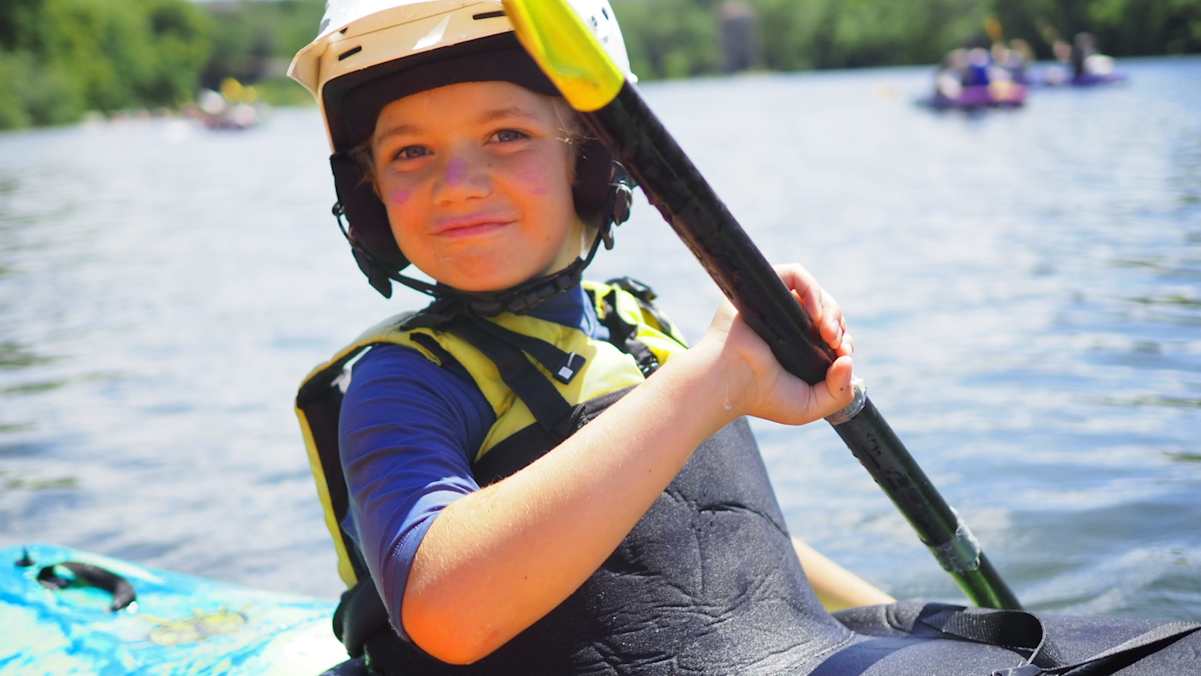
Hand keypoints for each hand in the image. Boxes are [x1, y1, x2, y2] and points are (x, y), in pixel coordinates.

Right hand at [695, 263, 854, 424]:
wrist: (729, 383)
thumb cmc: (761, 397)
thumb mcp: (810, 405)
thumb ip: (840, 392)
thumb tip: (850, 360)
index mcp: (797, 344)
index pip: (832, 330)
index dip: (844, 340)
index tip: (842, 355)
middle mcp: (787, 321)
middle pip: (827, 310)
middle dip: (839, 325)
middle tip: (836, 343)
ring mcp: (775, 304)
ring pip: (815, 292)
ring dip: (830, 310)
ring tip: (828, 332)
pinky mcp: (763, 289)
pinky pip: (796, 274)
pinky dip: (812, 289)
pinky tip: (816, 314)